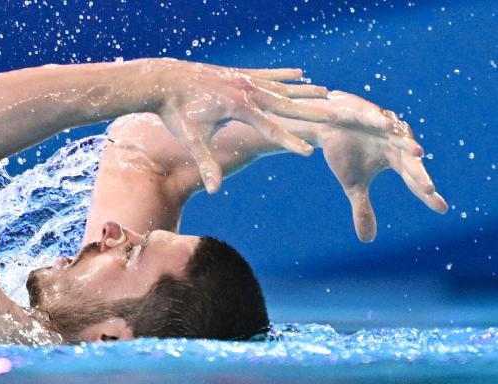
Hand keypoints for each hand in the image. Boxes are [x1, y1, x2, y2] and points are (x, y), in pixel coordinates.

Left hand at [151, 59, 334, 193]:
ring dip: (305, 91)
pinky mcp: (238, 74)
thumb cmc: (177, 113)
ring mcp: (243, 80)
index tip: (309, 151)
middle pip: (285, 104)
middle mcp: (246, 91)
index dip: (290, 142)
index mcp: (238, 108)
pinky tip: (301, 74)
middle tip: (337, 115)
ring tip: (328, 94)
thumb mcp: (192, 140)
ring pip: (281, 86)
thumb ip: (206, 164)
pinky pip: (268, 75)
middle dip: (311, 111)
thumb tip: (214, 190)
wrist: (165, 81)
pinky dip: (285, 76)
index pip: (270, 129)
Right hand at [305, 91, 447, 241]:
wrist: (327, 125)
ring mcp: (382, 127)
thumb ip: (363, 209)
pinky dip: (381, 121)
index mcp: (394, 159)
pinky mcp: (366, 112)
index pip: (414, 179)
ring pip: (399, 136)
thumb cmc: (345, 154)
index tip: (442, 209)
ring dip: (408, 144)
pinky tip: (387, 127)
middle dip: (419, 174)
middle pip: (410, 160)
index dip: (426, 193)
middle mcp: (394, 143)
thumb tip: (368, 240)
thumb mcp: (353, 186)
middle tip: (428, 189)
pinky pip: (375, 117)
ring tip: (417, 153)